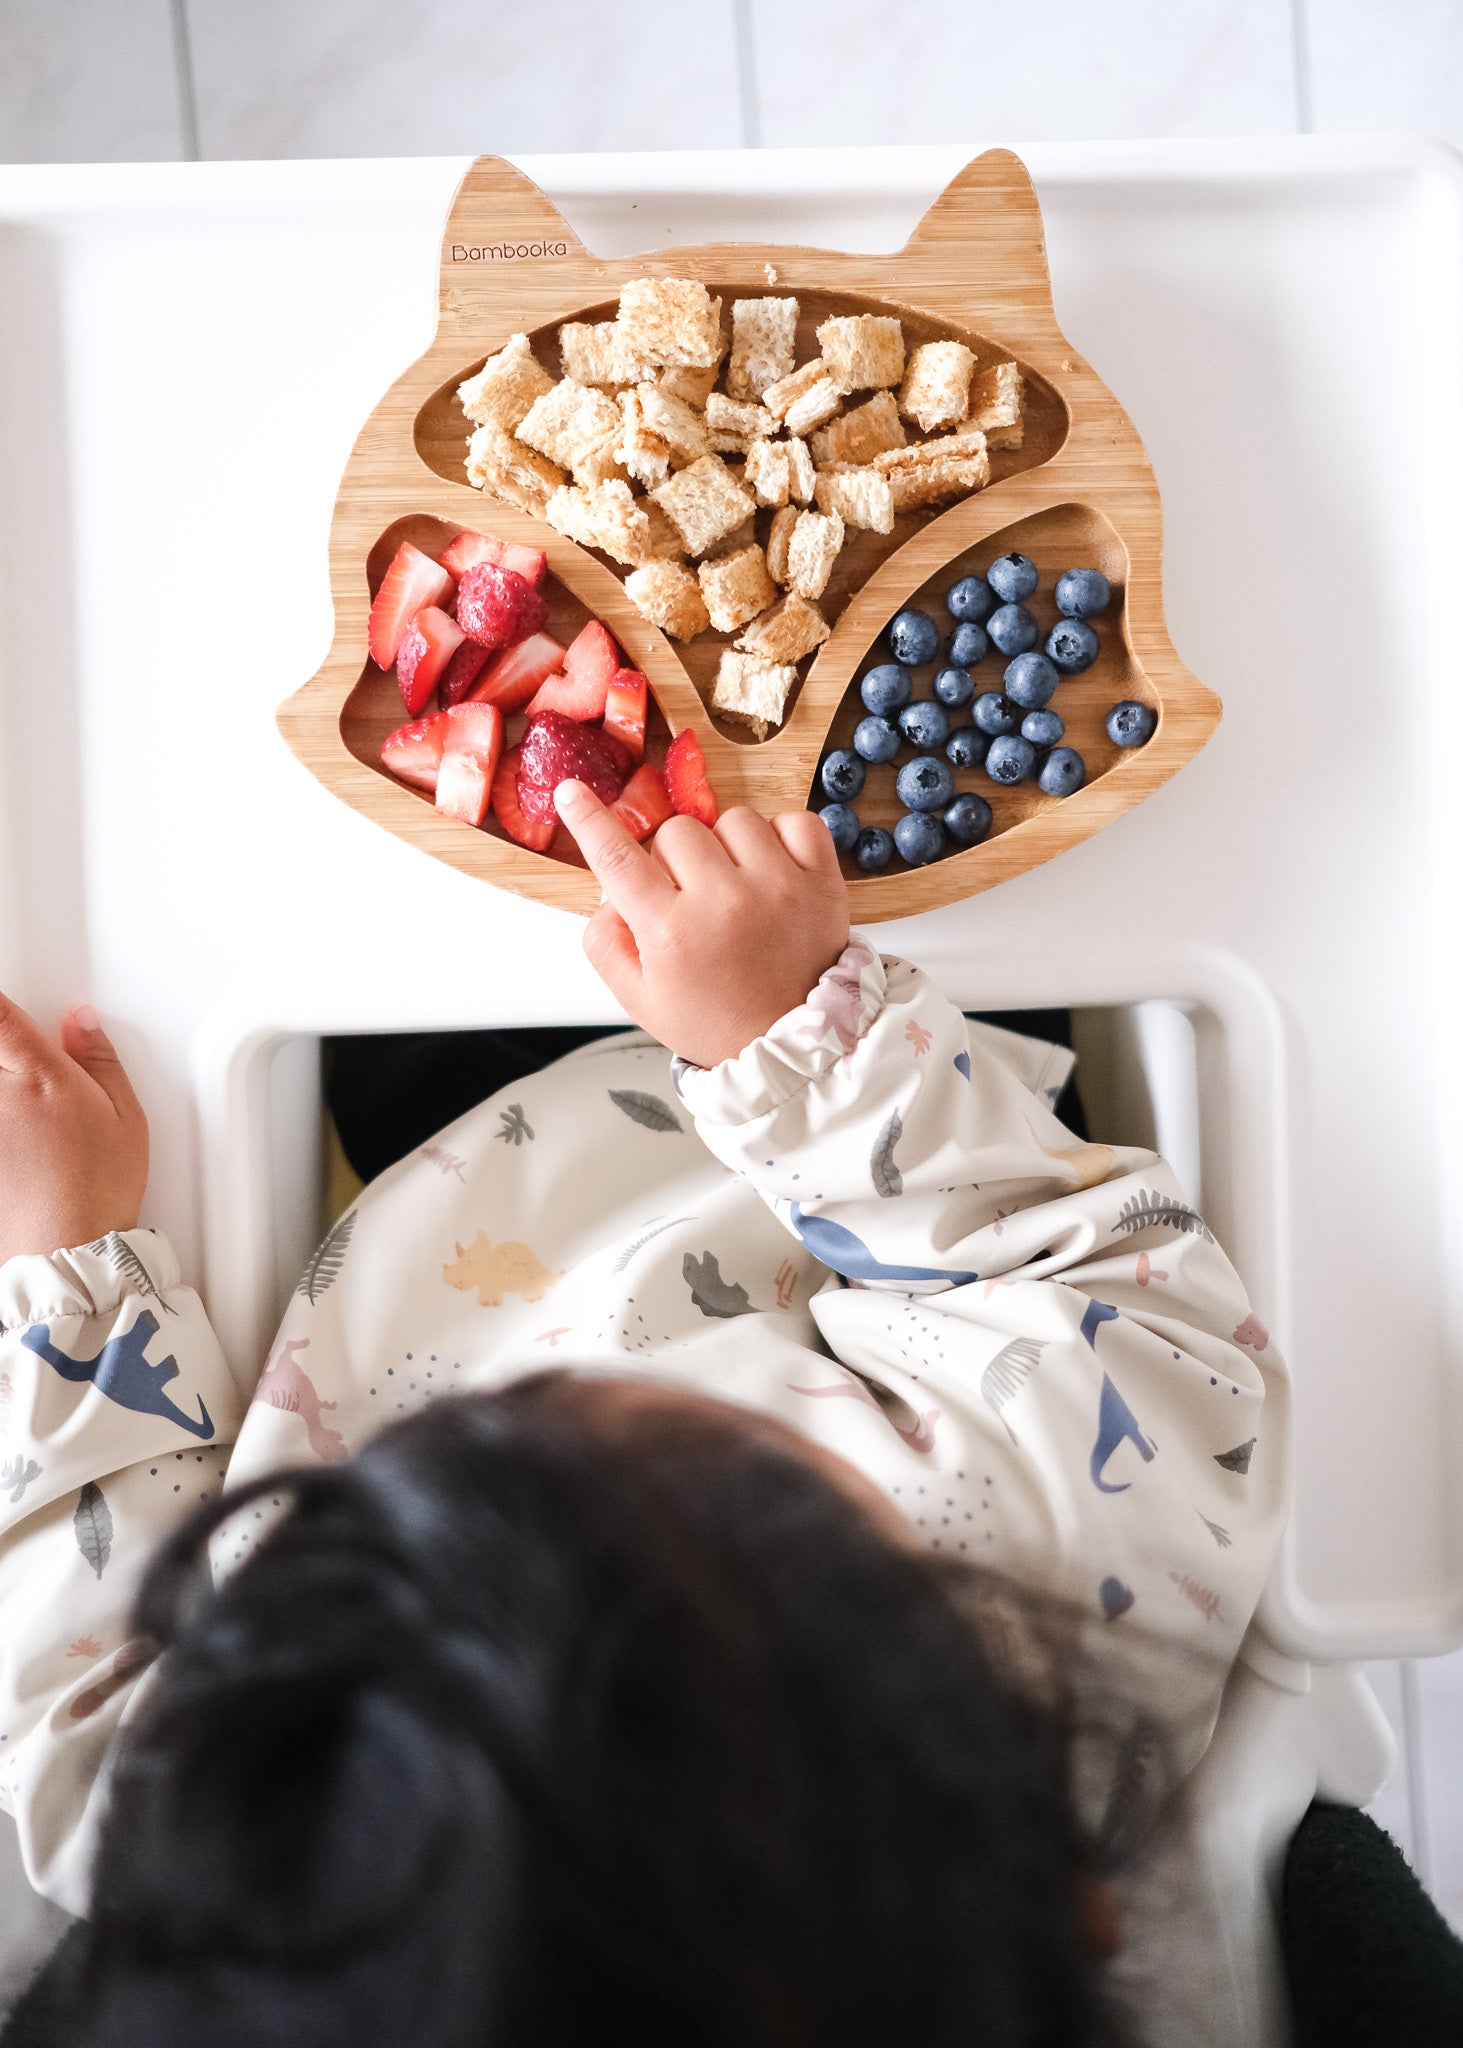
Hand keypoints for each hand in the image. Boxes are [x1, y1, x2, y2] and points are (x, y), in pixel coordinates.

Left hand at [0, 997, 148, 1265]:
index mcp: (37, 1074)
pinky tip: (20, 1139)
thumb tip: (82, 1024)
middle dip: (6, 1048)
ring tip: (30, 1112)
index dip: (3, 1005)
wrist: (65, 1249)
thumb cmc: (97, 1190)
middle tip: (28, 1065)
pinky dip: (5, 1122)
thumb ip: (99, 1060)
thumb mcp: (125, 1116)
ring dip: (7, 1088)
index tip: (11, 1007)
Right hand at [555, 782, 849, 1067]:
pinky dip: (781, 837)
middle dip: (674, 859)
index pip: (616, 858)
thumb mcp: (640, 999)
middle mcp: (723, 902)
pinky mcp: (821, 881)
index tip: (571, 792)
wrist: (795, 1048)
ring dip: (726, 846)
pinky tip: (771, 872)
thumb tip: (607, 893)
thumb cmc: (715, 1021)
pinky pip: (794, 821)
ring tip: (735, 888)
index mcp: (671, 932)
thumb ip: (606, 944)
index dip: (589, 820)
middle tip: (689, 898)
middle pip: (676, 831)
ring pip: (733, 819)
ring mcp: (778, 886)